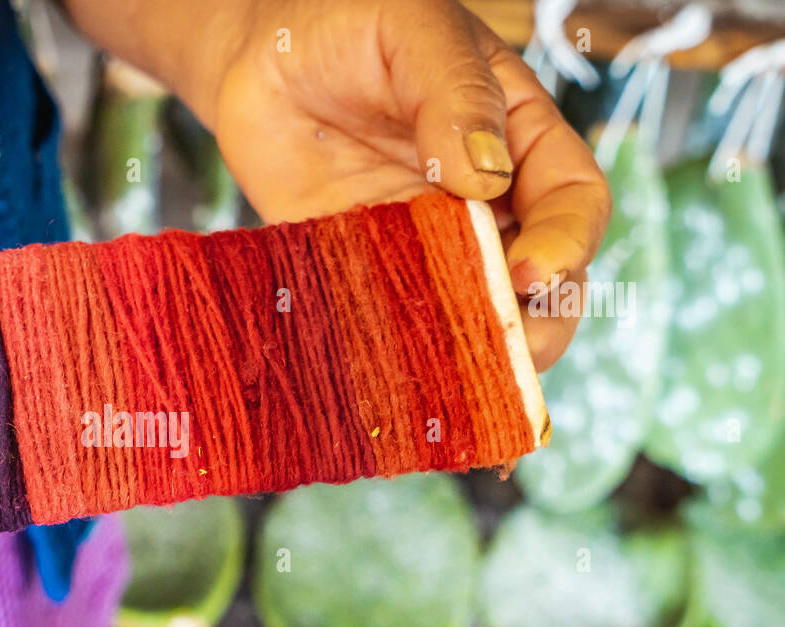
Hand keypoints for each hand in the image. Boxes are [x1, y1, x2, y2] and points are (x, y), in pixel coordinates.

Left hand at [66, 0, 610, 370]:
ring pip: (473, 314)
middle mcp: (482, 202)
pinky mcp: (365, 272)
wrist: (259, 57)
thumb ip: (454, 93)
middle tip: (509, 350)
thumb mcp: (412, 32)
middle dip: (537, 322)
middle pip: (538, 279)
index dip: (565, 245)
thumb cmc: (348, 22)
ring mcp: (424, 244)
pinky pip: (396, 322)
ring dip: (475, 355)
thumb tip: (483, 177)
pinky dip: (403, 356)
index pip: (571, 202)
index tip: (529, 272)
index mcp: (517, 139)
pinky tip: (395, 380)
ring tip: (462, 385)